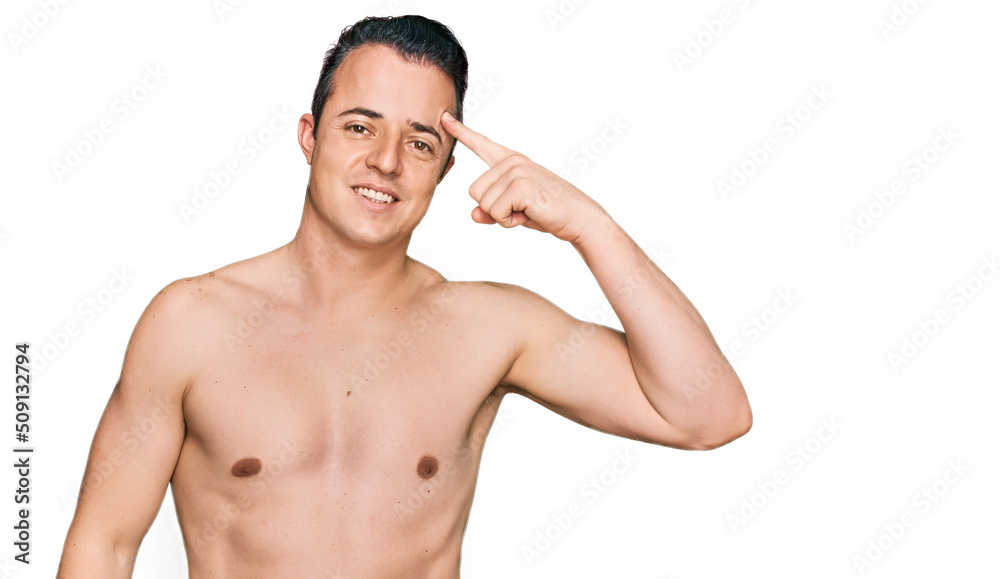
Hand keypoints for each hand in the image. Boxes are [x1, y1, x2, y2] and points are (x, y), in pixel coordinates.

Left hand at [441, 112, 605, 243]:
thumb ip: (492, 211)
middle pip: (475, 192)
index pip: (482, 144)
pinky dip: (509, 222)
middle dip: (494, 209)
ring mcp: (517, 171)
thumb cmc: (548, 213)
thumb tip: (474, 215)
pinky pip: (496, 212)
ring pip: (484, 204)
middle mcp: (512, 162)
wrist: (580, 218)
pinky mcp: (521, 185)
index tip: (444, 117)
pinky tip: (529, 215)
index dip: (461, 132)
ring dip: (503, 217)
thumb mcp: (515, 210)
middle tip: (522, 209)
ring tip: (528, 211)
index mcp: (511, 161)